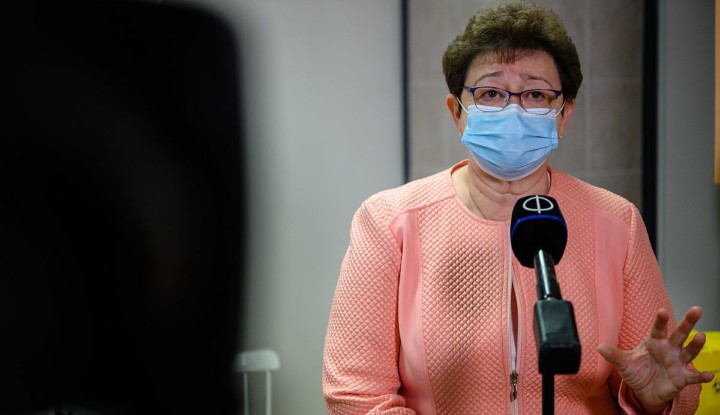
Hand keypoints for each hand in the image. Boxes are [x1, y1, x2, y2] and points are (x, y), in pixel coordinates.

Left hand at [597, 306, 714, 412]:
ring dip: (696, 345)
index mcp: (654, 342)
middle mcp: (669, 349)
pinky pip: (693, 377)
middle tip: (696, 309)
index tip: (661, 311)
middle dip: (688, 322)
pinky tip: (709, 375)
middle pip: (680, 333)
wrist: (645, 390)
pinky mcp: (682, 378)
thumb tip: (599, 347)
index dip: (660, 320)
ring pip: (689, 351)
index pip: (658, 328)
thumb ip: (614, 355)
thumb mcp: (624, 363)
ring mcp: (677, 363)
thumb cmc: (636, 371)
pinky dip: (701, 376)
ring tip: (701, 337)